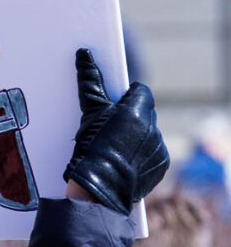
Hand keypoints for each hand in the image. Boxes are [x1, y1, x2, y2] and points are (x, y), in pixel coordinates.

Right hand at [62, 49, 168, 213]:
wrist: (99, 191)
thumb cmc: (91, 151)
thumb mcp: (89, 114)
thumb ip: (91, 83)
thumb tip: (85, 55)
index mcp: (138, 112)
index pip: (140, 91)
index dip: (126, 95)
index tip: (113, 102)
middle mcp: (153, 128)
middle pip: (144, 112)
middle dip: (130, 116)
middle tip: (109, 127)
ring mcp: (159, 148)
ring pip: (148, 133)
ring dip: (135, 136)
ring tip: (113, 147)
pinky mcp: (161, 166)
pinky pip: (152, 152)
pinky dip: (140, 154)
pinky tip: (122, 160)